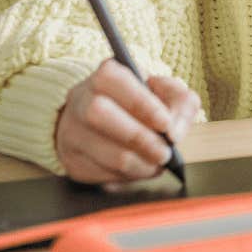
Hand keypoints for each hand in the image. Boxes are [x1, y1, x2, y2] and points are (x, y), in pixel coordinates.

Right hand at [55, 59, 200, 183]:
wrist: (109, 122)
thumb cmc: (142, 104)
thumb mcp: (167, 93)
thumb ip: (180, 103)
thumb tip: (174, 132)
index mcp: (105, 75)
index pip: (116, 81)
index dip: (143, 104)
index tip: (166, 125)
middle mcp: (81, 99)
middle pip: (99, 114)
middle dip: (139, 138)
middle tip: (165, 153)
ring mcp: (71, 131)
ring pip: (100, 150)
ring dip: (137, 164)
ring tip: (157, 165)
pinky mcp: (71, 160)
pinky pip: (97, 173)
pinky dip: (124, 177)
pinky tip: (139, 170)